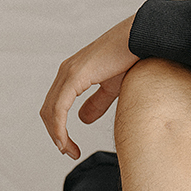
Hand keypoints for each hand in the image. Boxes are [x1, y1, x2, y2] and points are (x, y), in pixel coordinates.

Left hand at [40, 15, 138, 158]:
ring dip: (57, 136)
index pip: (55, 107)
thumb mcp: (111, 87)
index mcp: (72, 74)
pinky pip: (58, 108)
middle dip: (56, 135)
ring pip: (51, 112)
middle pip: (48, 111)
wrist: (141, 39)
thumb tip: (82, 119)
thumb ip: (96, 103)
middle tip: (69, 152)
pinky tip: (64, 141)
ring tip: (69, 151)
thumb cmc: (131, 58)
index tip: (69, 147)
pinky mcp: (74, 76)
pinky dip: (59, 128)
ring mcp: (68, 72)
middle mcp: (66, 71)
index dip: (58, 129)